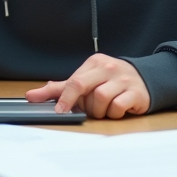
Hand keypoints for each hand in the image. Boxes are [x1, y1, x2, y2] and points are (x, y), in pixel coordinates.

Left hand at [24, 54, 150, 118]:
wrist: (144, 80)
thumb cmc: (109, 82)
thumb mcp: (85, 81)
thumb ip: (59, 89)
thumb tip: (31, 95)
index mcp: (94, 63)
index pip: (73, 81)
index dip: (64, 99)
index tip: (59, 111)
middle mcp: (108, 68)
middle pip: (84, 87)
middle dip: (81, 104)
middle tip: (84, 110)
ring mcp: (123, 79)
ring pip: (101, 99)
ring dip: (99, 110)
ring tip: (103, 108)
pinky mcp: (136, 92)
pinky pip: (118, 106)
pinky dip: (114, 113)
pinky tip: (116, 109)